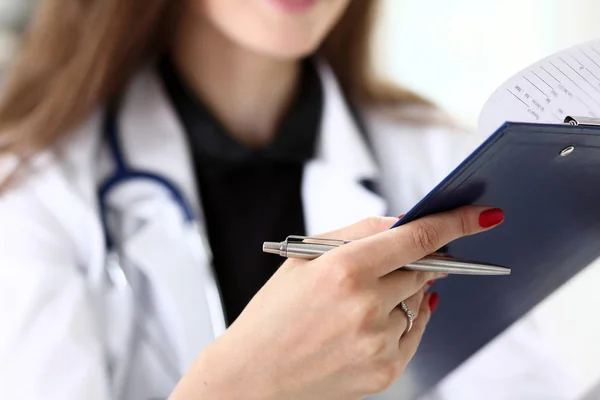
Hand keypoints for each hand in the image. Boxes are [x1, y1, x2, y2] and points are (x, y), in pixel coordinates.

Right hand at [171, 206, 503, 399]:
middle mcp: (366, 305)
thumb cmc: (273, 313)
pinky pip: (414, 333)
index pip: (418, 238)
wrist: (251, 376)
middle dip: (416, 263)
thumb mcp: (305, 258)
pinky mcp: (385, 371)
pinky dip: (401, 321)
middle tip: (387, 268)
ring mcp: (378, 341)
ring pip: (419, 303)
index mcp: (343, 268)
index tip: (484, 215)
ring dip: (401, 296)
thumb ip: (358, 231)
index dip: (456, 222)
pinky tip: (366, 324)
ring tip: (353, 309)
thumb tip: (404, 223)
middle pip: (423, 270)